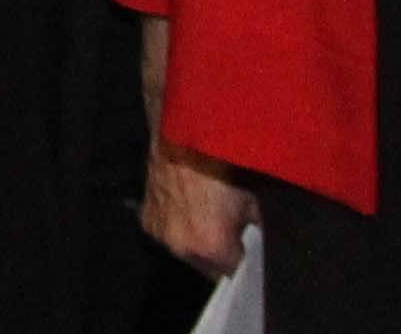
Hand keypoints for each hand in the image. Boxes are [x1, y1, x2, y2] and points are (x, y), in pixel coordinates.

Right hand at [142, 142, 256, 281]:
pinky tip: (187, 205)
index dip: (243, 256)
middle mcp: (181, 247)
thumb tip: (253, 234)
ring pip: (186, 250)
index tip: (247, 242)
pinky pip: (168, 232)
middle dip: (219, 251)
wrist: (182, 132)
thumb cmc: (222, 161)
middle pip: (207, 265)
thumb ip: (253, 224)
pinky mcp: (147, 218)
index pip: (234, 269)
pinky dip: (178, 225)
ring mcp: (160, 234)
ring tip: (207, 213)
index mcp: (210, 245)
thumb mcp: (252, 196)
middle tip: (229, 226)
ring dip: (196, 240)